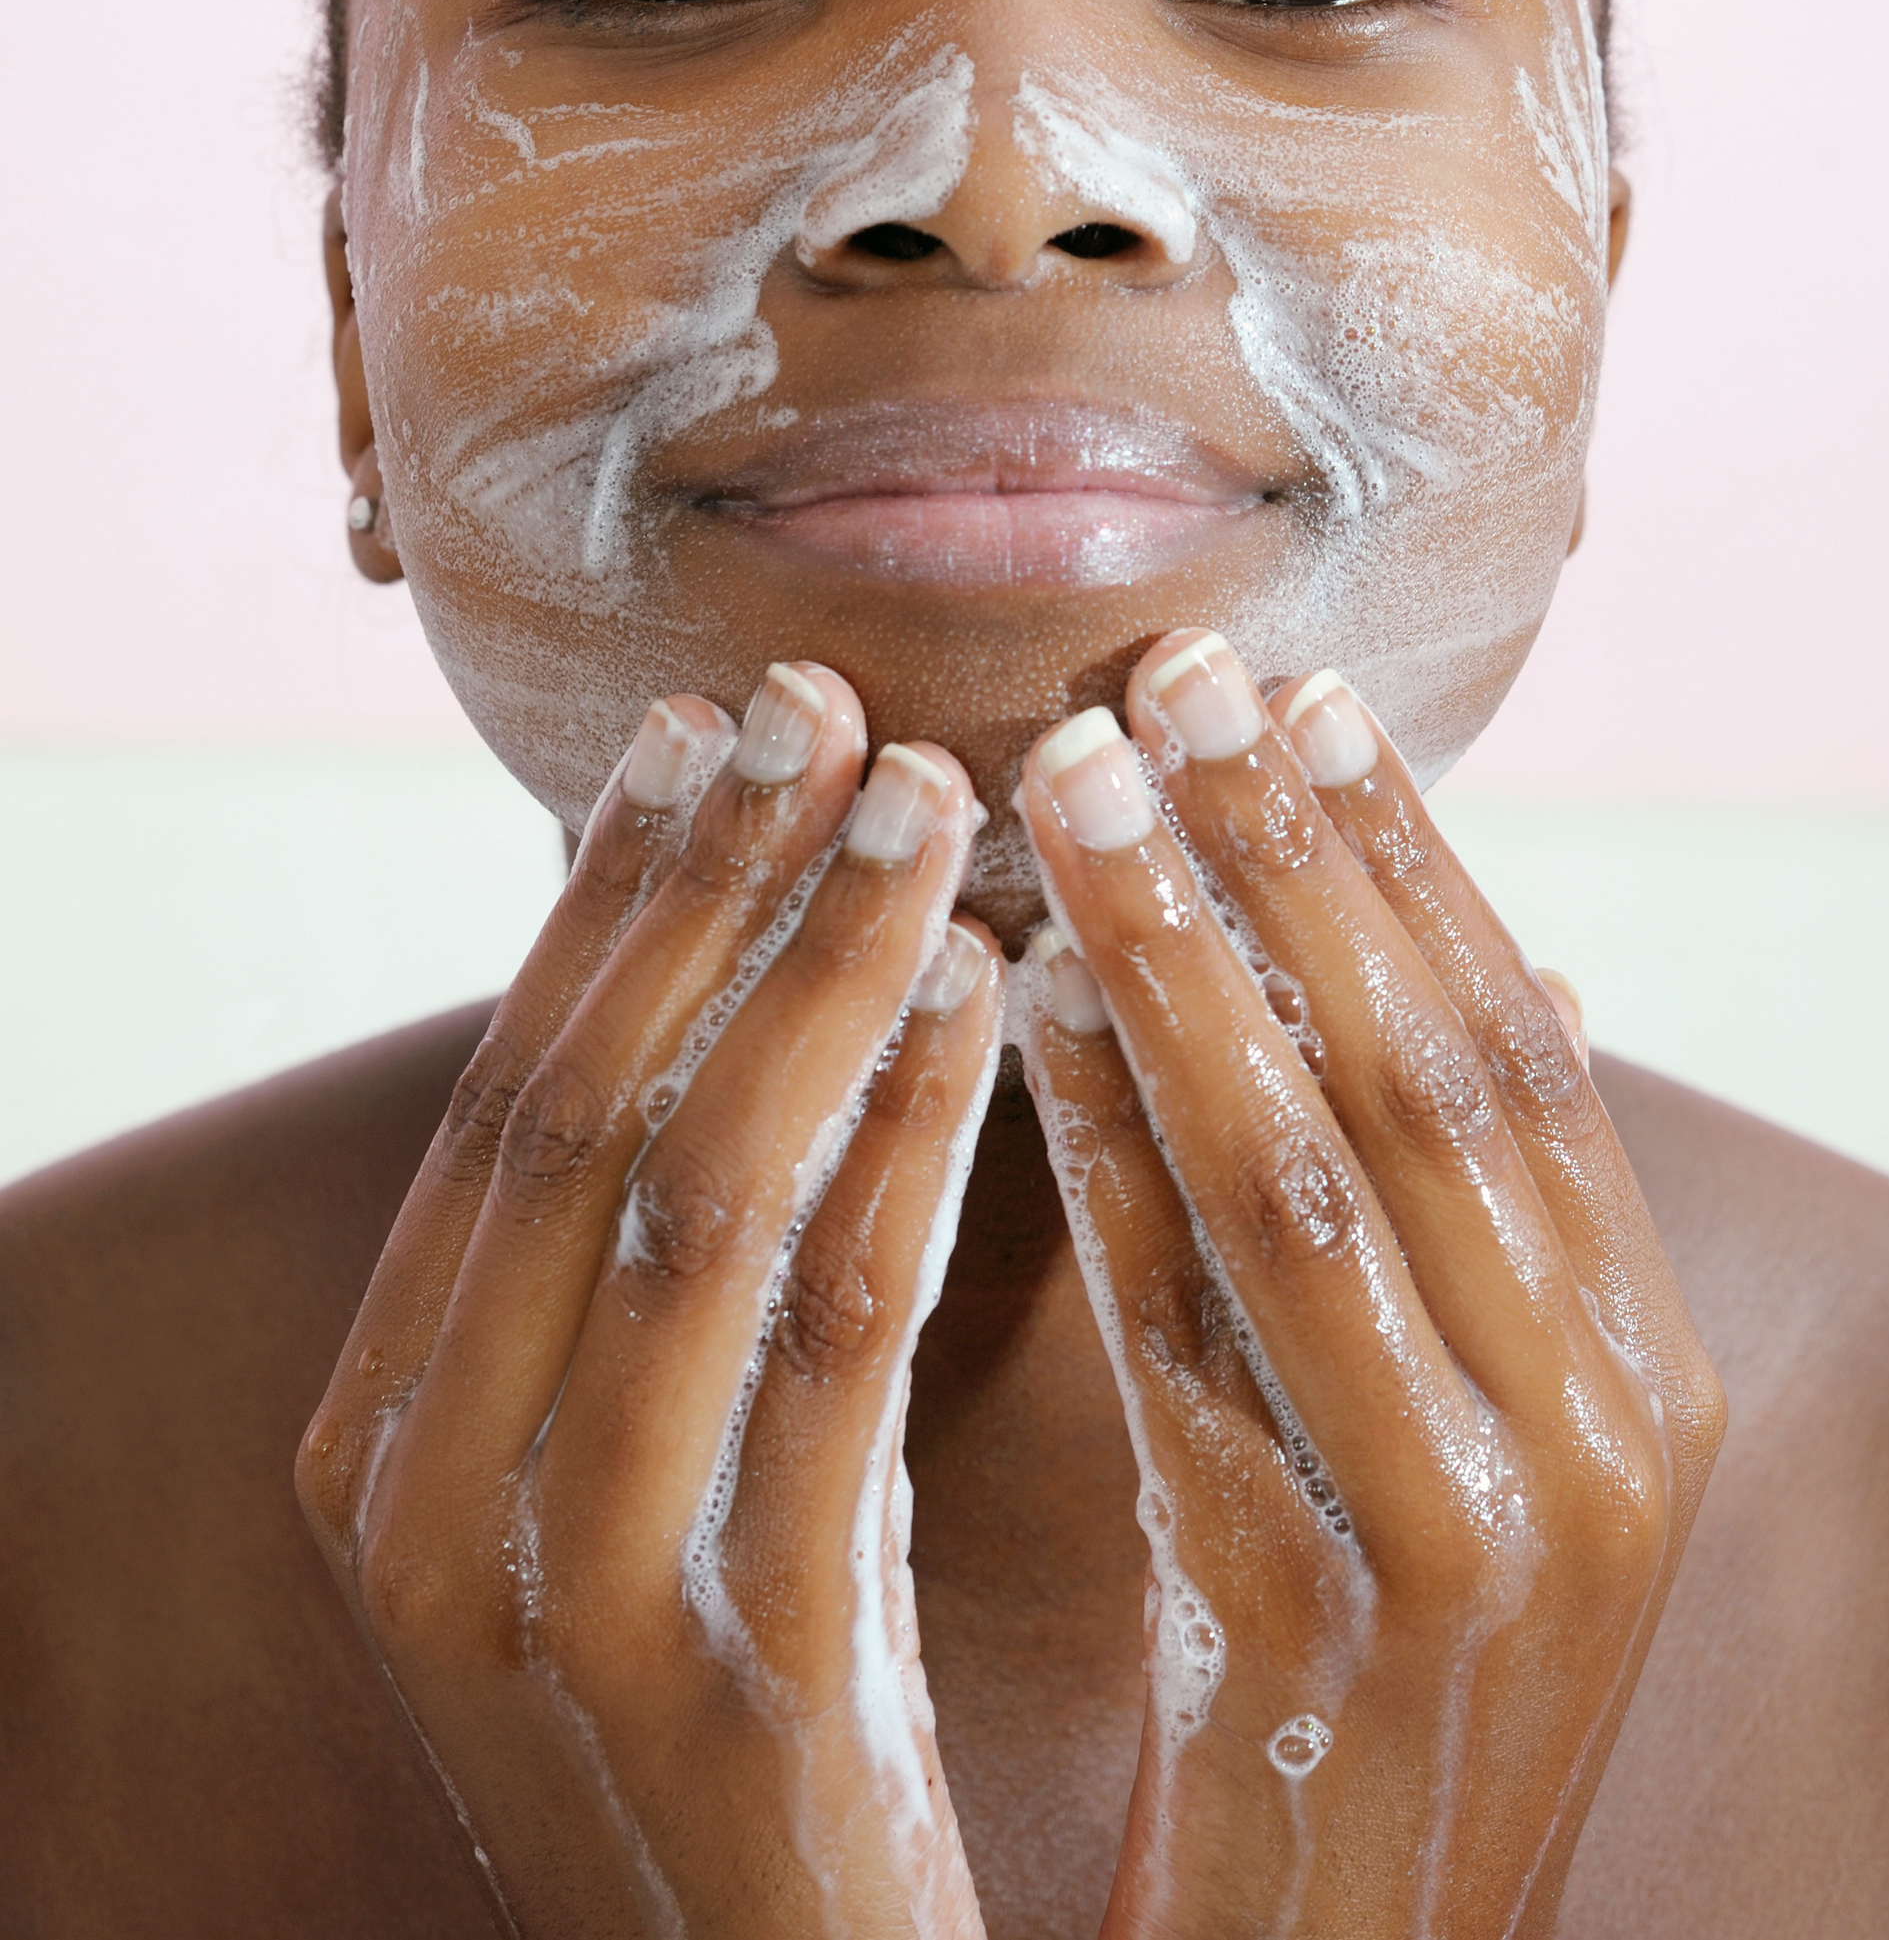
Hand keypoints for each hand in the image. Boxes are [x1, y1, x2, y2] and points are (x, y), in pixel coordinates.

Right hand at [298, 666, 1000, 1939]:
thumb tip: (739, 968)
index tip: (718, 717)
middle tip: (832, 701)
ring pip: (697, 1196)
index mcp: (376, 1437)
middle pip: (580, 1113)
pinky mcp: (731, 1662)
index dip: (613, 894)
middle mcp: (418, 1504)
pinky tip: (989, 997)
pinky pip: (831, 1340)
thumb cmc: (741, 1710)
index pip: (505, 1099)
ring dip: (820, 969)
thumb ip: (641, 1273)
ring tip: (936, 799)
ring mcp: (558, 1590)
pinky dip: (907, 1140)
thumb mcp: (634, 1477)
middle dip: (713, 889)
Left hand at [1015, 633, 1725, 1939]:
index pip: (1517, 1048)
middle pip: (1424, 1076)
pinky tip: (1014, 1005)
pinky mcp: (1308, 1623)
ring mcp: (1468, 1535)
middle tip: (1159, 672)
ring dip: (1179, 955)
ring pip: (1302, 1175)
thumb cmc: (1389, 1674)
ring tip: (1066, 782)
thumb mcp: (1492, 1436)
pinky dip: (1102, 1153)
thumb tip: (1526, 956)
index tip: (1293, 687)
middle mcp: (1598, 1438)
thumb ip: (1497, 1218)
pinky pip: (1183, 1334)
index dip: (1402, 857)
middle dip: (1283, 858)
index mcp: (1646, 1370)